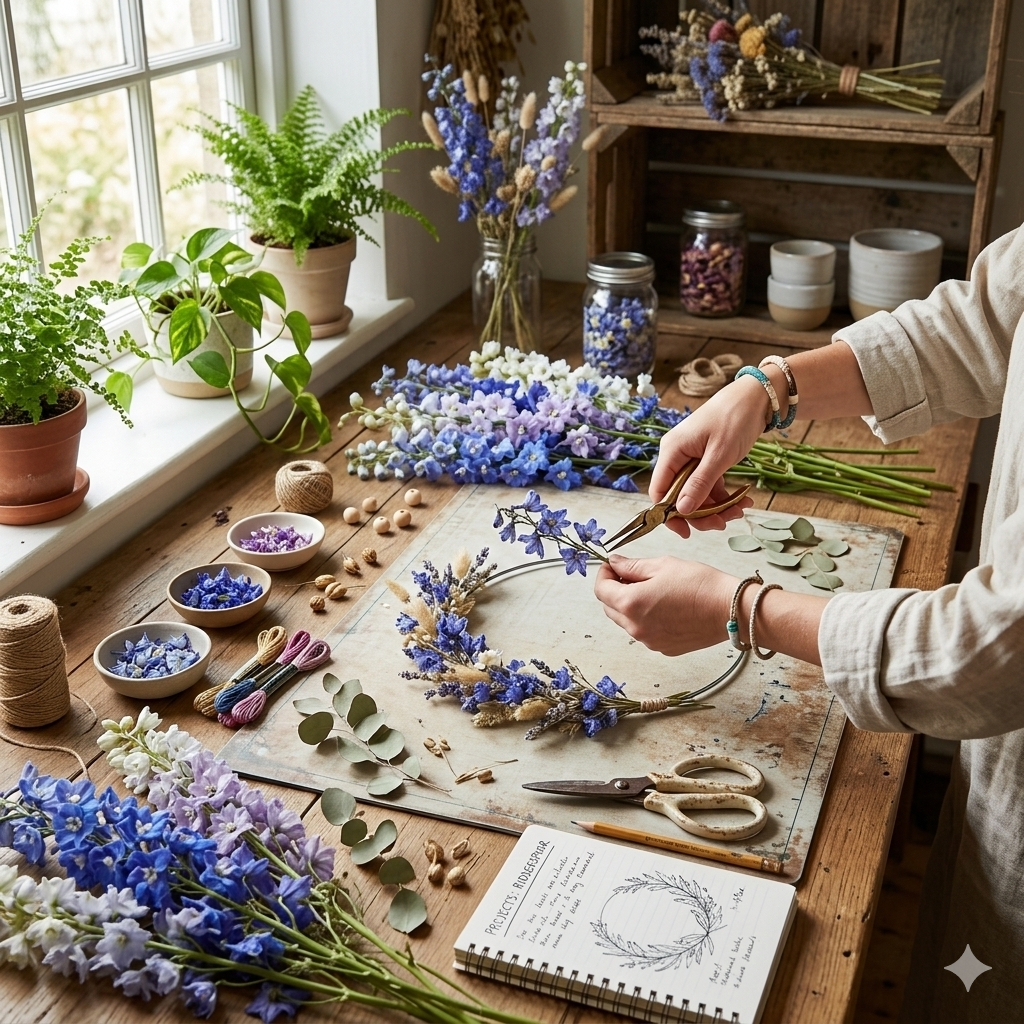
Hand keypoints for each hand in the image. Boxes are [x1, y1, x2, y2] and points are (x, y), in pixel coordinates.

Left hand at [594, 554, 735, 656]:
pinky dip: (646, 619)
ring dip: (630, 605)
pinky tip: (665, 606)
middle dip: (615, 590)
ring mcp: (649, 641)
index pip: (600, 590)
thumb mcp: (662, 566)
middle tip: (631, 575)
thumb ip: (632, 566)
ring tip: (652, 590)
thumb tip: (614, 563)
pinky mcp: (664, 648)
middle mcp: (636, 627)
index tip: (613, 566)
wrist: (730, 609)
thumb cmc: (700, 585)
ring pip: (626, 622)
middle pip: (610, 608)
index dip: (604, 574)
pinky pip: (645, 632)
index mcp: (630, 604)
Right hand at [651, 374, 777, 538]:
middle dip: (701, 513)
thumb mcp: (719, 456)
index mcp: (672, 452)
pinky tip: (742, 500)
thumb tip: (681, 511)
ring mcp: (691, 459)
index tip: (687, 531)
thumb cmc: (735, 418)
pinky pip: (709, 486)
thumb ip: (699, 484)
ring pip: (696, 494)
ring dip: (717, 507)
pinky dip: (724, 496)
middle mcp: (677, 456)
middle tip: (723, 523)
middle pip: (679, 497)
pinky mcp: (706, 460)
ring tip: (740, 509)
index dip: (669, 515)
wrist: (756, 397)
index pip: (659, 492)